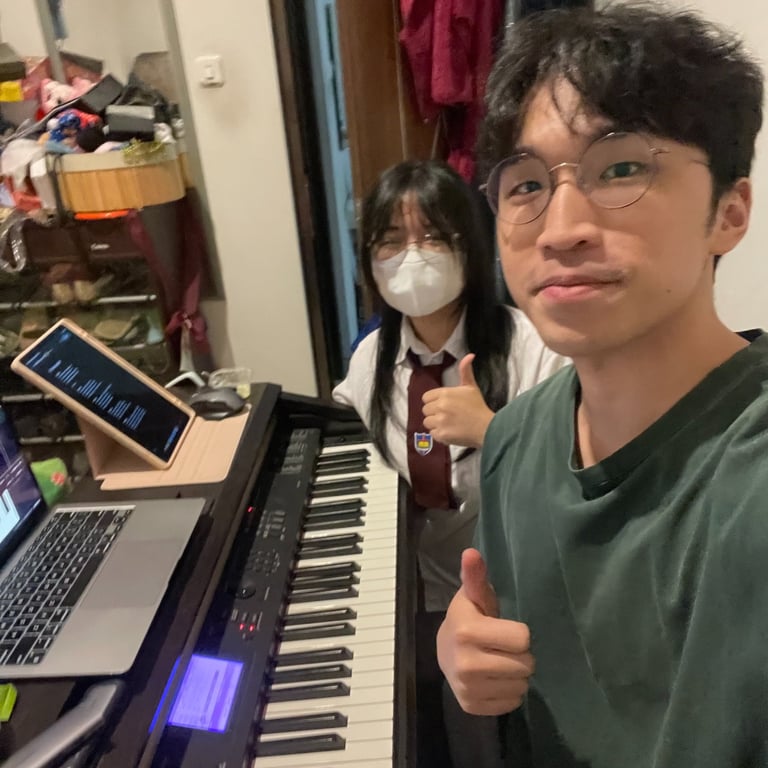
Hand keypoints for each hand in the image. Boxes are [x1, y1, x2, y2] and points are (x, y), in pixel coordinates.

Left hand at [422, 354, 493, 447]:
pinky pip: (432, 434)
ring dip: (435, 424)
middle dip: (434, 413)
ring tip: (449, 423)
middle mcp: (440, 406)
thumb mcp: (471, 387)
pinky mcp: (442, 435)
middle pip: (425, 410)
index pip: (426, 397)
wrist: (486, 427)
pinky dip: (439, 435)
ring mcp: (440, 421)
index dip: (434, 401)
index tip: (444, 405)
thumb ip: (465, 371)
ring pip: (427, 422)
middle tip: (448, 415)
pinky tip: (450, 431)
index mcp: (445, 393)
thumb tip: (469, 355)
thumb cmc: (478, 407)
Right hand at [437, 548, 534, 715]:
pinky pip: (512, 704)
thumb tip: (471, 552)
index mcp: (467, 631)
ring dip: (516, 675)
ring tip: (498, 663)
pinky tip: (493, 680)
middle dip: (520, 655)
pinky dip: (508, 693)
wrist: (443, 652)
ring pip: (521, 686)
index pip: (523, 638)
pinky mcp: (472, 706)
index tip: (502, 629)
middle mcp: (466, 663)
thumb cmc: (467, 618)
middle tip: (502, 648)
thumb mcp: (473, 596)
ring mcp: (468, 688)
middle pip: (525, 665)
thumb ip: (476, 576)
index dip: (518, 633)